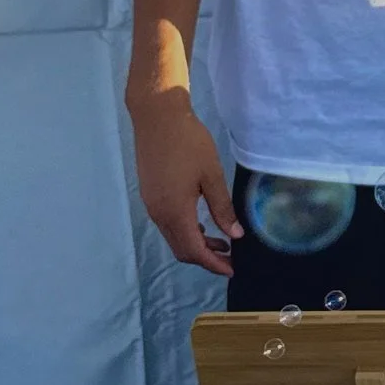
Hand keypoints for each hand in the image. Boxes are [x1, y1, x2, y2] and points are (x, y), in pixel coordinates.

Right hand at [130, 93, 238, 274]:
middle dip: (206, 258)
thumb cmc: (188, 142)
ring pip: (173, 237)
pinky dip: (185, 231)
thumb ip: (222, 208)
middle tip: (230, 257)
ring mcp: (151, 205)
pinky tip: (202, 224)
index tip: (232, 268)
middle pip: (181, 249)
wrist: (157, 116)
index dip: (213, 263)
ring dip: (196, 244)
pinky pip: (167, 224)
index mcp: (175, 211)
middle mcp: (159, 214)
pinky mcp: (149, 195)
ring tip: (222, 241)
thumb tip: (235, 235)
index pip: (194, 250)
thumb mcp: (212, 175)